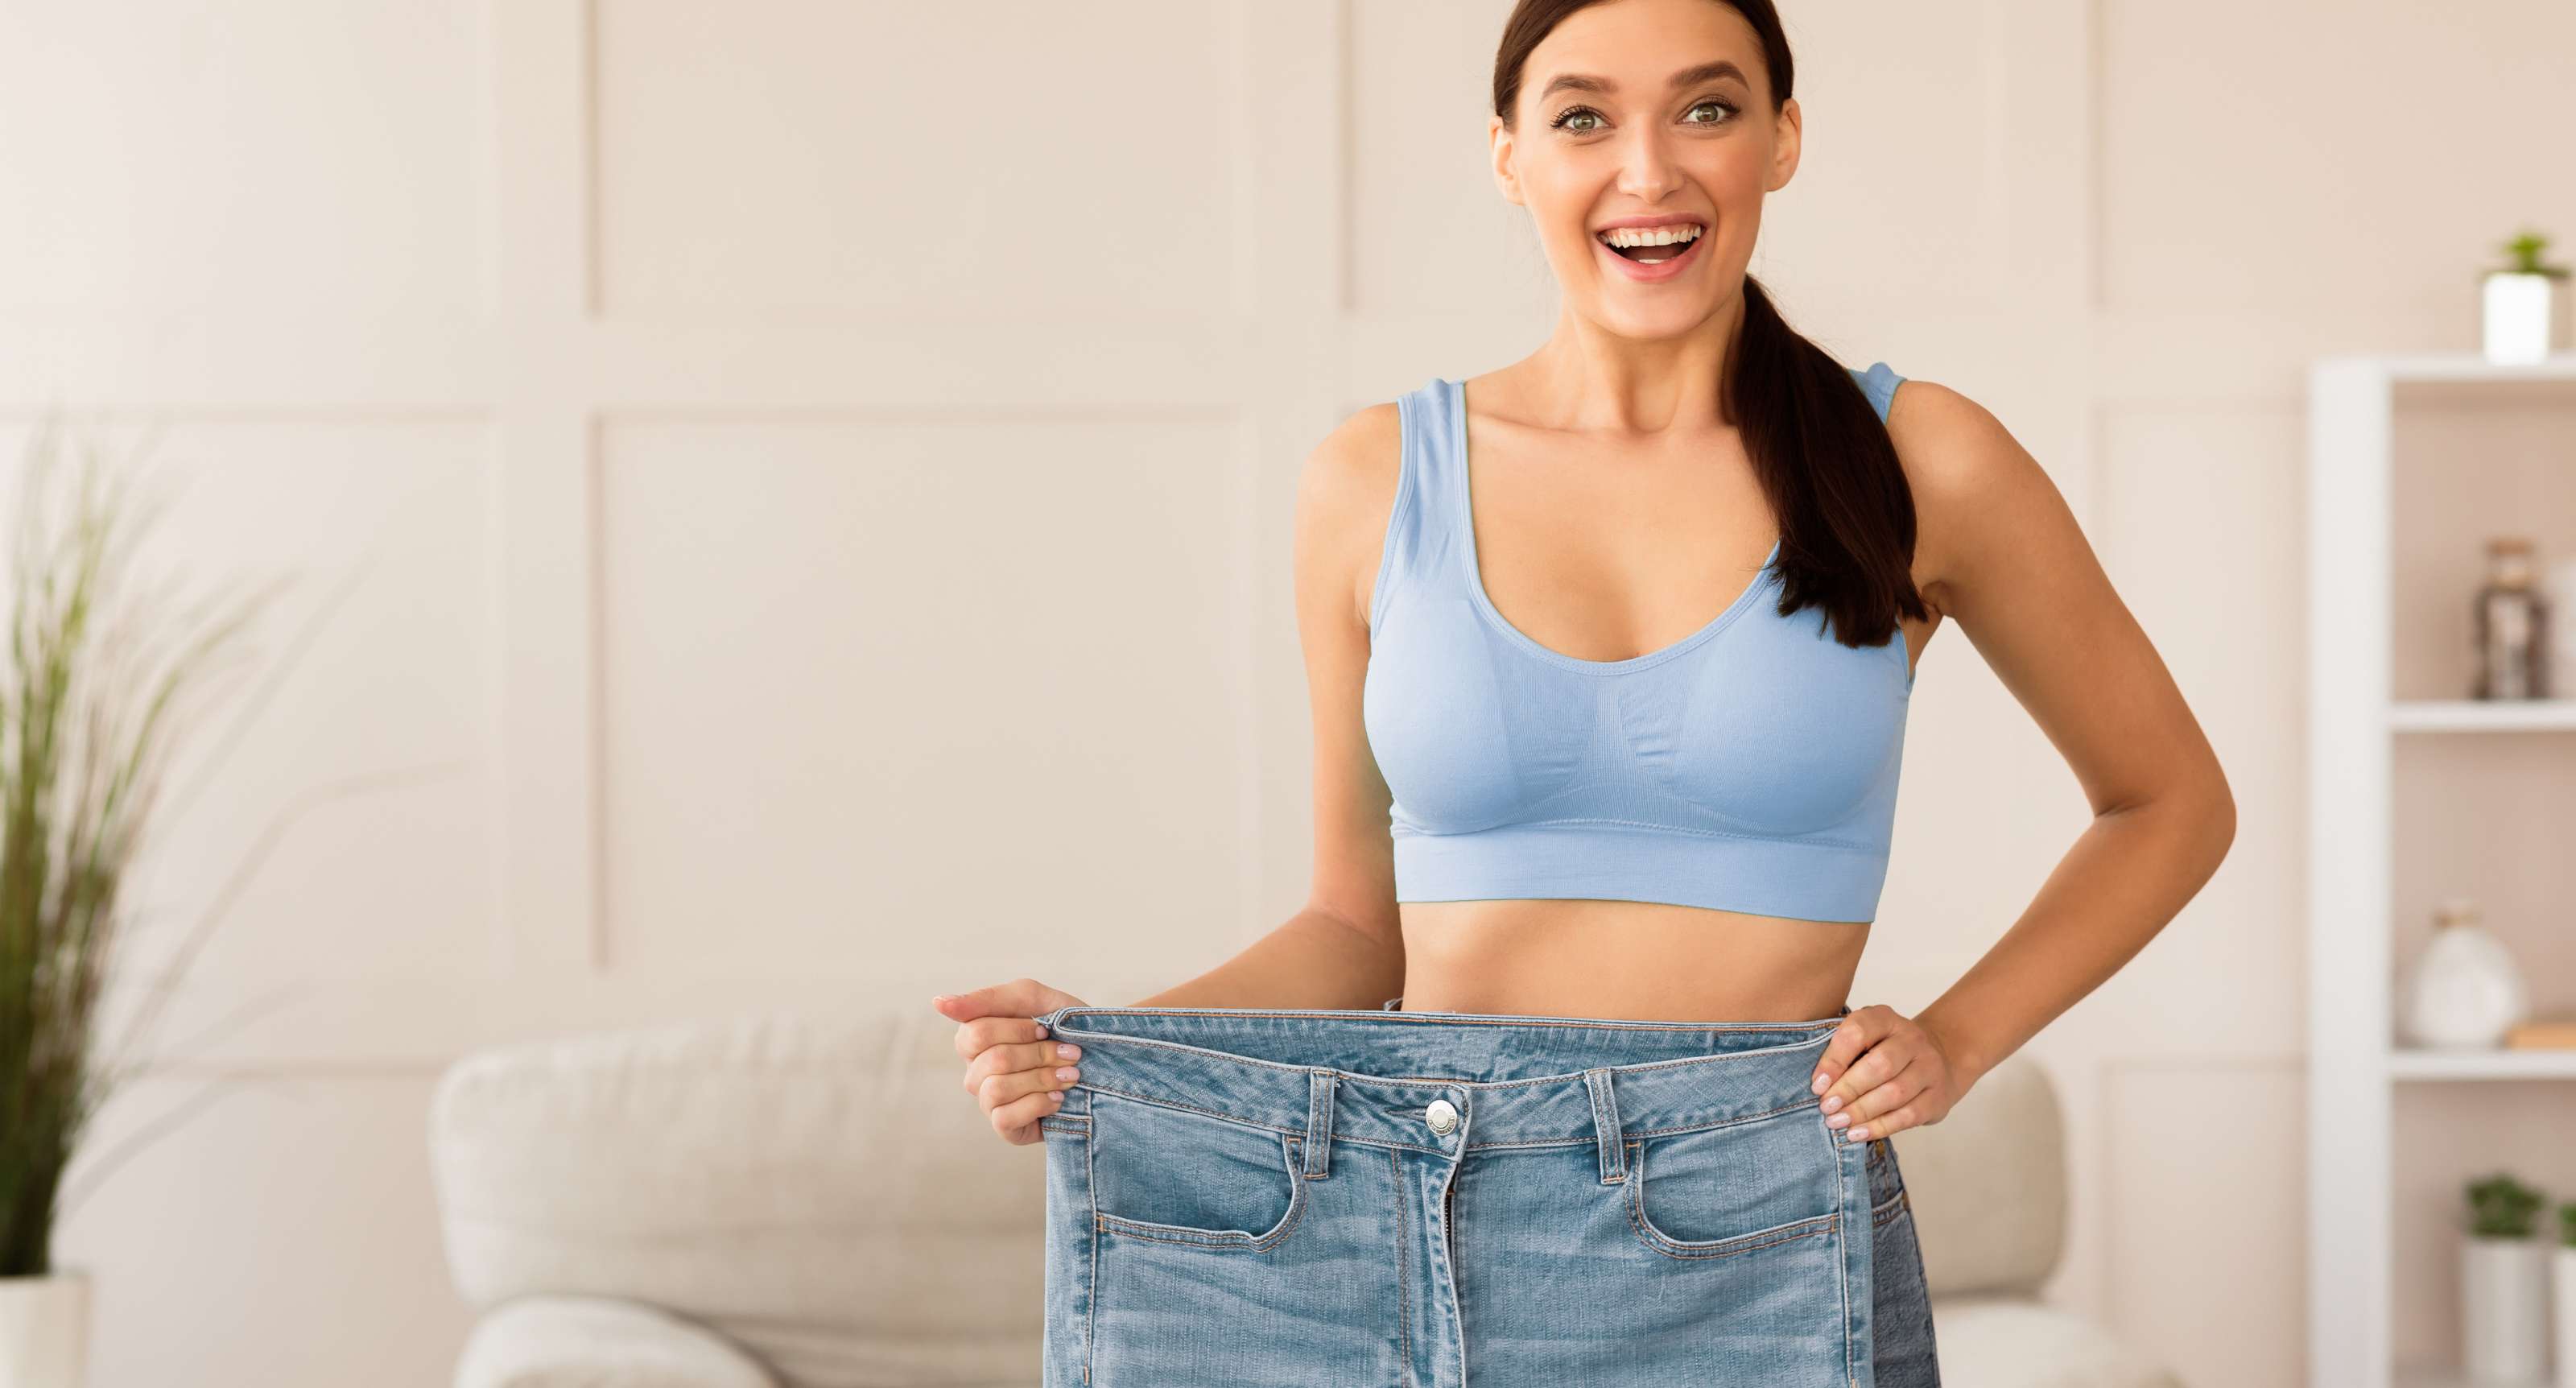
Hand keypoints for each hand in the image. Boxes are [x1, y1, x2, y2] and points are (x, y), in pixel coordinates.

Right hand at [934, 978, 1090, 1145]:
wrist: (1104, 1060)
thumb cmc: (1063, 1026)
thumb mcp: (1033, 999)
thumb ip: (987, 998)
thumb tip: (938, 1003)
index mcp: (975, 1038)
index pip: (977, 1032)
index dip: (1018, 1030)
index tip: (1046, 1027)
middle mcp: (975, 1070)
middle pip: (993, 1060)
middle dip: (1039, 1054)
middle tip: (1071, 1053)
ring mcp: (987, 1100)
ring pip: (997, 1088)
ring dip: (1042, 1079)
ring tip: (1070, 1076)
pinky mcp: (1004, 1127)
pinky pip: (1004, 1117)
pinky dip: (1038, 1104)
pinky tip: (1058, 1099)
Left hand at [1806, 1004, 1969, 1143]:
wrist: (1936, 1059)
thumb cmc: (1884, 1050)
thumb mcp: (1864, 1039)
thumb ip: (1842, 1053)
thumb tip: (1818, 1085)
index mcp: (1886, 1018)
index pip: (1858, 1032)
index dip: (1834, 1060)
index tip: (1817, 1084)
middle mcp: (1912, 1039)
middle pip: (1880, 1065)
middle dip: (1848, 1089)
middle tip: (1826, 1108)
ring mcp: (1929, 1067)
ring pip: (1895, 1093)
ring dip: (1861, 1111)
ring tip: (1837, 1122)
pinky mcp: (1937, 1097)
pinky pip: (1908, 1116)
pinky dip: (1879, 1127)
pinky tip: (1857, 1133)